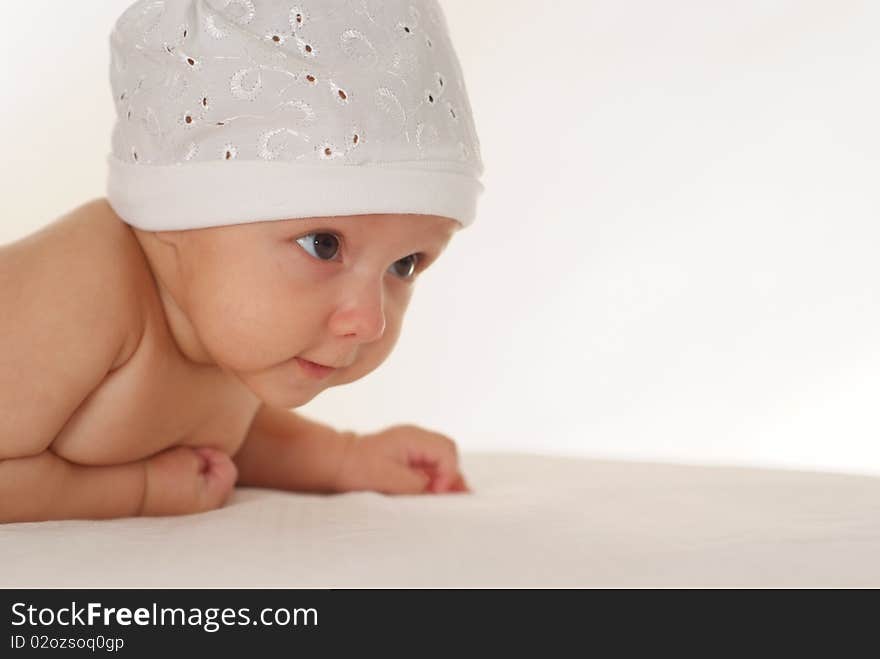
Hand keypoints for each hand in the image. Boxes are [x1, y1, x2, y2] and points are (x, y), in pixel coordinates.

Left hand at [335, 425, 470, 494]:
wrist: (338, 463)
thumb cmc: (358, 469)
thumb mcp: (390, 480)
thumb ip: (419, 486)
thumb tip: (441, 493)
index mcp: (413, 438)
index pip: (446, 451)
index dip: (448, 474)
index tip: (437, 492)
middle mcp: (416, 438)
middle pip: (448, 452)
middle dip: (451, 475)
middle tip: (445, 498)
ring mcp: (413, 445)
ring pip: (442, 459)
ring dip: (444, 478)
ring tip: (439, 499)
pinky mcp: (409, 456)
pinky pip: (431, 465)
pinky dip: (434, 478)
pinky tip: (430, 493)